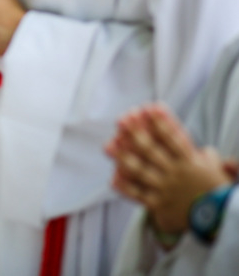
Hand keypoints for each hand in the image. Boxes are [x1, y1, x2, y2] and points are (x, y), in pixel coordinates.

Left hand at [106, 105, 233, 232]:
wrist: (219, 219)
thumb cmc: (217, 193)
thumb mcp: (216, 170)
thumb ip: (207, 157)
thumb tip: (204, 149)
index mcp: (188, 162)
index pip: (173, 138)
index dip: (161, 122)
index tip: (149, 107)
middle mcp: (173, 173)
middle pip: (151, 150)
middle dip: (135, 134)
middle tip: (121, 120)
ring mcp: (164, 188)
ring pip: (140, 170)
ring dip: (122, 157)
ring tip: (107, 146)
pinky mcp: (158, 204)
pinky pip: (139, 195)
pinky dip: (125, 188)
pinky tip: (112, 179)